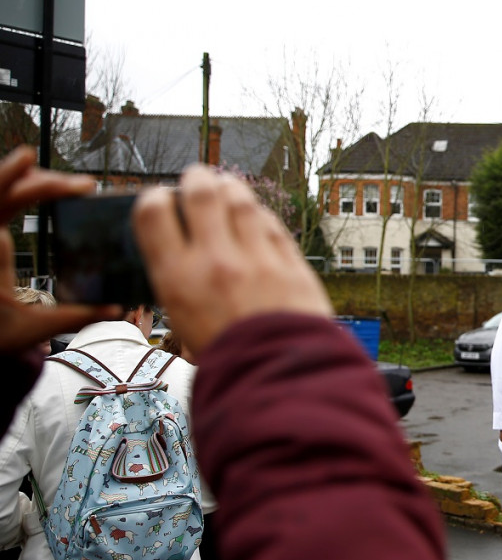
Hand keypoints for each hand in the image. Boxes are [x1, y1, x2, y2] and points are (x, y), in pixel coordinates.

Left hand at [0, 147, 119, 352]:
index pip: (5, 202)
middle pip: (7, 189)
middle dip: (45, 181)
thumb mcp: (34, 329)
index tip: (53, 169)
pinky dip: (24, 190)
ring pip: (5, 192)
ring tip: (71, 186)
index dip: (26, 180)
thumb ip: (76, 316)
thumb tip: (117, 308)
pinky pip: (3, 202)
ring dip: (36, 183)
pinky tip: (48, 188)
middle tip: (84, 185)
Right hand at [132, 166, 332, 355]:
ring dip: (231, 188)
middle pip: (200, 193)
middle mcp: (215, 260)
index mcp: (178, 278)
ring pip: (241, 200)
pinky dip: (261, 215)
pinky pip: (272, 224)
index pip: (153, 213)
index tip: (159, 198)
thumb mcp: (184, 324)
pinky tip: (257, 216)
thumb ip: (181, 286)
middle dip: (196, 179)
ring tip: (227, 188)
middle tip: (197, 179)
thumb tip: (181, 260)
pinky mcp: (291, 263)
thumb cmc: (227, 361)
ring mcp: (257, 258)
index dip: (153, 198)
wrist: (278, 380)